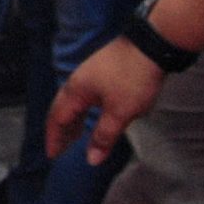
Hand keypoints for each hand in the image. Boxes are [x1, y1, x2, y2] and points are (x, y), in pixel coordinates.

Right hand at [48, 36, 166, 161]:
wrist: (150, 44)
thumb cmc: (133, 78)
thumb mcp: (120, 112)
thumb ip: (104, 136)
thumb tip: (90, 159)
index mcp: (76, 91)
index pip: (57, 118)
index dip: (55, 138)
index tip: (52, 155)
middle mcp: (77, 80)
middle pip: (61, 108)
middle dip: (60, 130)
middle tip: (61, 148)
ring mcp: (89, 72)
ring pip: (74, 100)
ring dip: (72, 119)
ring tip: (76, 135)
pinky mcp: (102, 68)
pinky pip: (85, 94)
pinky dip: (83, 109)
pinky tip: (94, 113)